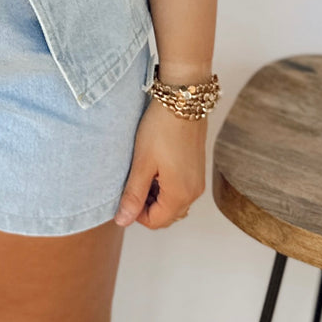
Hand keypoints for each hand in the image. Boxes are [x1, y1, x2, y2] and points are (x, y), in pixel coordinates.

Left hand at [114, 97, 206, 229]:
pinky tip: (155, 167)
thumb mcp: (142, 163)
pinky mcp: (197, 170)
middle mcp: (194, 192)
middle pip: (167, 215)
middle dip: (147, 206)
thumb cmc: (161, 128)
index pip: (156, 222)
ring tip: (143, 173)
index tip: (126, 193)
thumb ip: (133, 195)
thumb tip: (123, 220)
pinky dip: (166, 187)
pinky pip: (181, 190)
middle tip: (133, 182)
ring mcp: (198, 181)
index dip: (136, 213)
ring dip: (156, 197)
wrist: (183, 99)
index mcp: (180, 194)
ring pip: (174, 204)